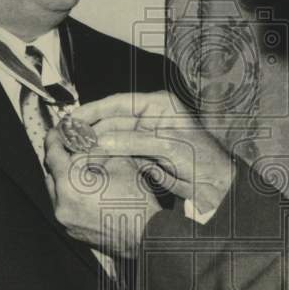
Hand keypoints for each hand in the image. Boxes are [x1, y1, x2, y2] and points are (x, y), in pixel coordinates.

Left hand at [45, 127, 161, 257]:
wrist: (148, 237)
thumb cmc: (138, 202)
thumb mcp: (121, 164)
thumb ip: (98, 152)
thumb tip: (87, 144)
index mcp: (71, 185)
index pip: (52, 154)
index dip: (54, 139)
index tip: (56, 131)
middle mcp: (62, 205)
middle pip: (51, 173)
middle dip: (62, 160)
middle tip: (76, 149)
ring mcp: (65, 221)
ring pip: (56, 190)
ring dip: (66, 179)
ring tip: (87, 171)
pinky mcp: (72, 231)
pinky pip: (64, 206)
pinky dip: (72, 195)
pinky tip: (91, 190)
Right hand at [73, 91, 232, 214]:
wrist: (220, 187)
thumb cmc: (205, 161)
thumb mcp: (168, 147)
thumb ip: (134, 142)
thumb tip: (101, 140)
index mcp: (160, 105)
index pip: (118, 102)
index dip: (94, 110)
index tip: (73, 118)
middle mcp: (151, 117)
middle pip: (112, 119)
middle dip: (90, 129)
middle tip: (68, 138)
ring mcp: (148, 136)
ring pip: (113, 137)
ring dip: (95, 144)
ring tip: (73, 151)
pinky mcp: (146, 155)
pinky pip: (120, 152)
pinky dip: (105, 156)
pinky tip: (90, 162)